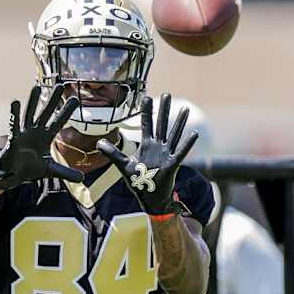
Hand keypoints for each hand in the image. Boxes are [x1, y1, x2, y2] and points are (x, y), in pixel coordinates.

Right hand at [0, 85, 83, 189]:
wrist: (12, 175)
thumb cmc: (29, 168)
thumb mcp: (50, 170)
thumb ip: (66, 172)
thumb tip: (82, 179)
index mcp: (46, 137)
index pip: (59, 122)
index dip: (66, 111)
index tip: (75, 99)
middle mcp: (36, 132)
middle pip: (46, 113)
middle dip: (53, 100)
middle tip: (60, 85)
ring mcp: (24, 133)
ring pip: (30, 114)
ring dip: (33, 101)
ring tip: (37, 87)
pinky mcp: (14, 138)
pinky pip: (14, 124)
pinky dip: (14, 114)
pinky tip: (15, 102)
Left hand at [97, 94, 197, 214]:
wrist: (150, 198)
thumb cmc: (138, 182)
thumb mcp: (123, 165)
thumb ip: (112, 153)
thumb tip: (98, 142)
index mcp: (146, 145)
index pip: (146, 124)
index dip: (146, 111)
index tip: (147, 97)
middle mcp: (157, 147)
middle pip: (161, 124)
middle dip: (163, 109)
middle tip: (167, 94)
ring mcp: (166, 154)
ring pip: (173, 134)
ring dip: (179, 122)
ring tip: (185, 109)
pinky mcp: (172, 164)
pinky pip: (181, 152)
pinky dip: (187, 144)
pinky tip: (195, 134)